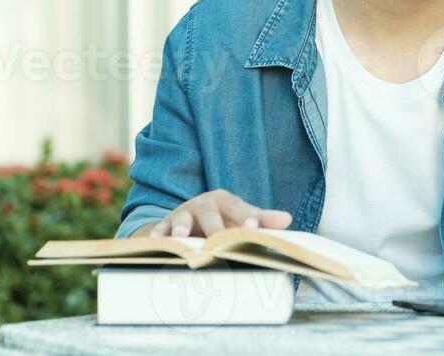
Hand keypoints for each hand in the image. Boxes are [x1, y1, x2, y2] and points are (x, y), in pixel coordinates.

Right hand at [144, 190, 291, 237]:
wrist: (190, 219)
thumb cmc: (222, 220)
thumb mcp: (241, 217)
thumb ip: (261, 219)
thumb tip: (287, 219)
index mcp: (225, 201)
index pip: (238, 209)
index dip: (246, 218)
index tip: (254, 229)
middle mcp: (204, 204)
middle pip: (209, 213)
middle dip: (213, 226)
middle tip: (218, 241)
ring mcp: (183, 214)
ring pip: (182, 219)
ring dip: (181, 228)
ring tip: (182, 238)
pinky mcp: (166, 225)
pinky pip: (161, 230)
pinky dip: (158, 235)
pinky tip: (157, 243)